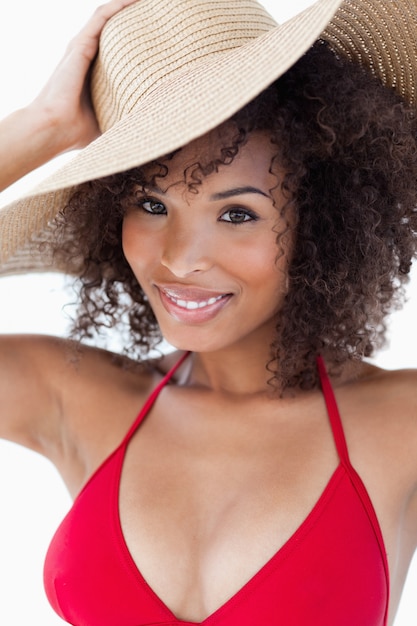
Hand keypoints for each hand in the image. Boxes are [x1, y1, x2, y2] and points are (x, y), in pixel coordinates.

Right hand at [0, 0, 137, 190]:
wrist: (55, 129)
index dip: (134, 40)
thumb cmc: (77, 131)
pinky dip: (116, 7)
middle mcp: (87, 56)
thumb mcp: (111, 122)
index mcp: (93, 73)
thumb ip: (127, 119)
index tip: (157, 37)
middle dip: (132, 18)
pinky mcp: (79, 47)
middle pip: (113, 29)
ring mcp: (82, 49)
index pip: (116, 49)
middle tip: (155, 13)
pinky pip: (100, 19)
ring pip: (106, 18)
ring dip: (124, 6)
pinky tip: (132, 1)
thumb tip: (152, 127)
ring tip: (144, 0)